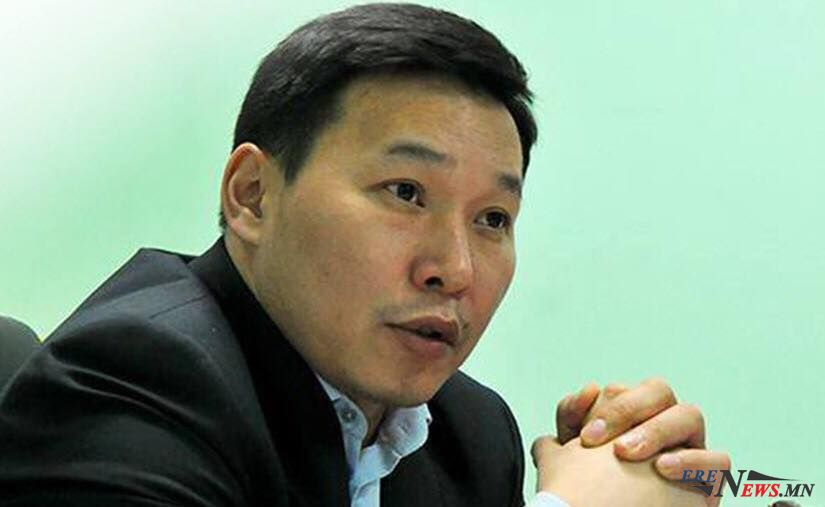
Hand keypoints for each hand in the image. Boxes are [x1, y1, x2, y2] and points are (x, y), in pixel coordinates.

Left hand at [555, 379, 729, 504]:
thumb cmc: (582, 492)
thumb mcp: (566, 453)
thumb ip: (572, 415)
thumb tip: (590, 387)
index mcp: (628, 417)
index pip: (623, 390)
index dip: (604, 406)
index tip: (584, 435)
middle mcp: (660, 428)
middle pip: (658, 391)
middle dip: (629, 409)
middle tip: (601, 442)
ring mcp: (687, 451)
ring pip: (690, 416)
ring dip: (657, 429)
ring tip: (625, 453)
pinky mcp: (708, 482)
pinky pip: (718, 461)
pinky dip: (693, 460)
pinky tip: (662, 469)